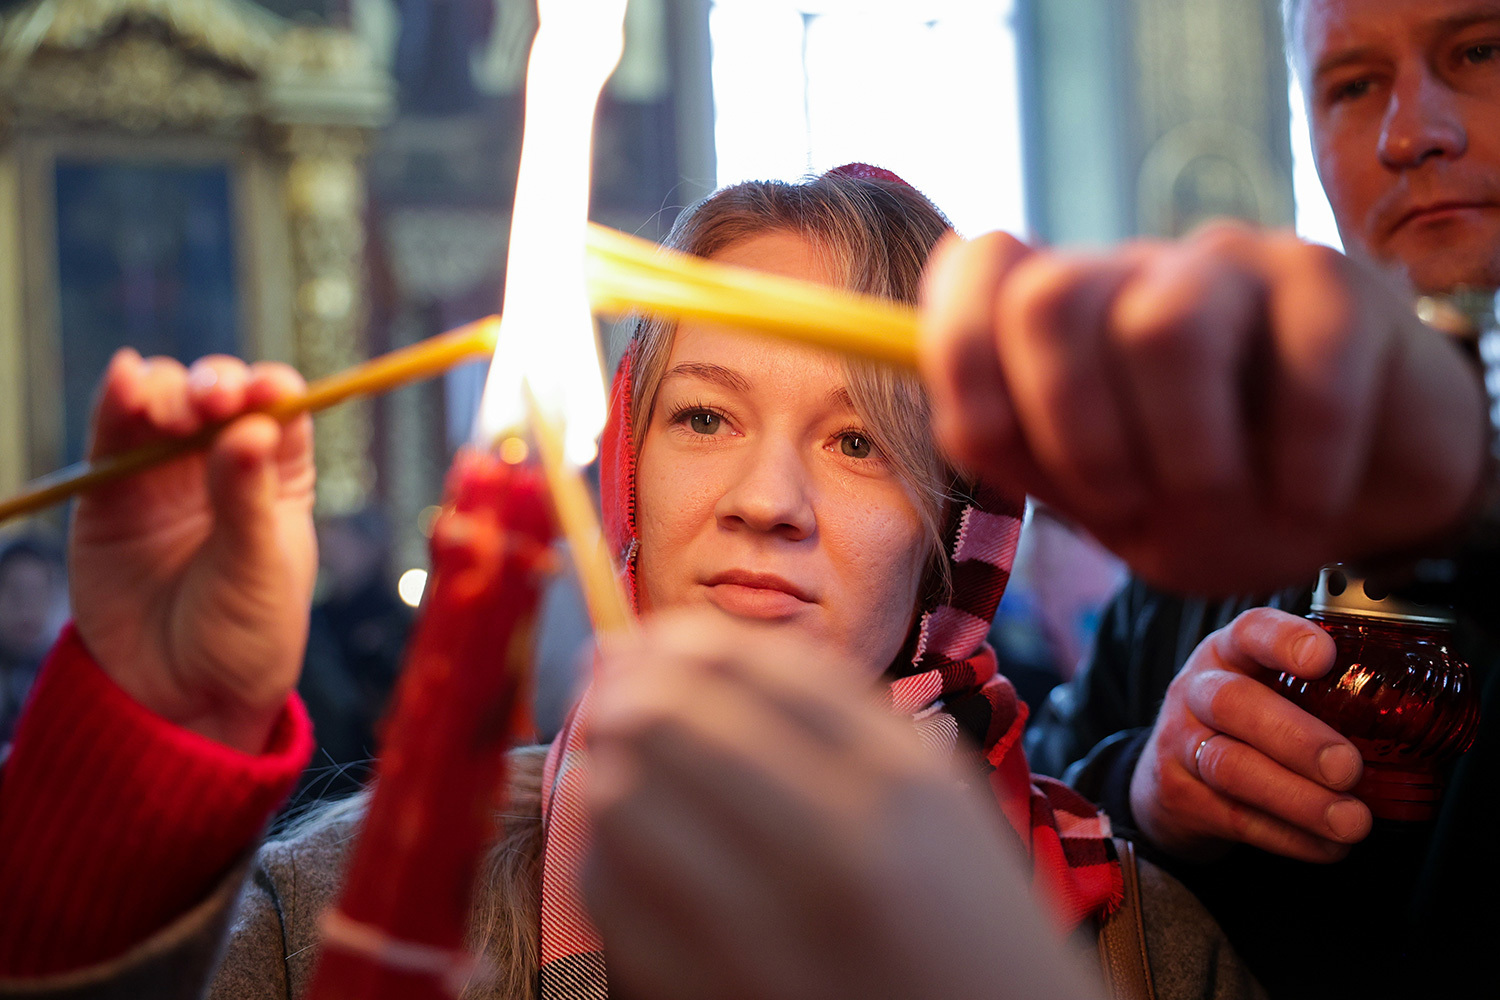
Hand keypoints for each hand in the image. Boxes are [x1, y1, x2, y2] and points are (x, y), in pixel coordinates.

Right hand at [70, 350, 316, 753]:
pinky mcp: (109, 493)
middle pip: (219, 396)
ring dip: (167, 391)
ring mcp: (164, 474)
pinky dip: (116, 401)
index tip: (267, 392)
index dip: (271, 390)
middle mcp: (222, 464)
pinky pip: (111, 436)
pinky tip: (125, 380)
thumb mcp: (258, 569)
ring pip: (163, 404)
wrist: (177, 701)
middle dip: (215, 386)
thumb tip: (252, 426)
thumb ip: (247, 499)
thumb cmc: (244, 637)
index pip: (280, 410)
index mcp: (279, 476)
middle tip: (214, 403)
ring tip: (172, 411)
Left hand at [583, 611, 1101, 999]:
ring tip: (627, 767)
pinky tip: (635, 847)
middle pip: (666, 721)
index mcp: (899, 783)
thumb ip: (835, 715)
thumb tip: (698, 651)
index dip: (678, 640)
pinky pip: (611, 898)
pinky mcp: (710, 995)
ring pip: (621, 801)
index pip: (747, 666)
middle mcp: (832, 849)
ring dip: (610, 768)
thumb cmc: (968, 924)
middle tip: (617, 695)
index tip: (655, 644)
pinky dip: (607, 854)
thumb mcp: (940, 798)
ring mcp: (766, 933)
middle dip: (624, 693)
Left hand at [919, 223, 1486, 593]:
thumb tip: (964, 416)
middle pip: (1045, 299)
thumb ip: (1027, 455)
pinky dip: (1300, 463)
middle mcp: (1133, 275)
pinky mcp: (1332, 282)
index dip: (961, 359)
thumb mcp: (1106, 502)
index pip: (975, 269)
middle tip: (1125, 501)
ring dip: (1185, 452)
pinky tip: (1310, 498)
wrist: (1359, 494)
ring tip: (1223, 502)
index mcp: (1063, 318)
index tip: (1002, 443)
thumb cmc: (1218, 495)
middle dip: (1071, 432)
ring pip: (1162, 327)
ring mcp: (1231, 268)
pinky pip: (1301, 364)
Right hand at [1129, 608, 1371, 861]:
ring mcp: (1179, 743)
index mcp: (1229, 653)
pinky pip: (1235, 817)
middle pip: (1233, 704)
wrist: (1168, 775)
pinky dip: (1288, 837)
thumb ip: (1320, 692)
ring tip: (1351, 821)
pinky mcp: (1179, 796)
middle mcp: (1197, 690)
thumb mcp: (1267, 688)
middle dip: (1296, 737)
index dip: (1284, 640)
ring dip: (1298, 798)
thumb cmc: (1240, 724)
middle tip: (1348, 768)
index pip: (1251, 632)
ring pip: (1231, 766)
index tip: (1324, 657)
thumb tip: (1409, 720)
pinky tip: (1327, 846)